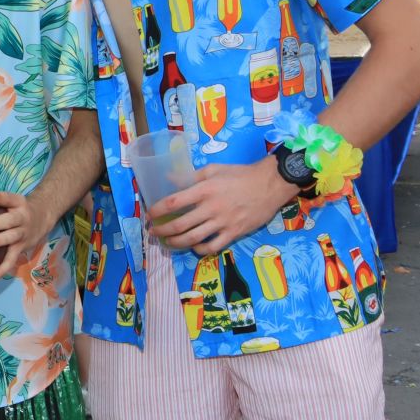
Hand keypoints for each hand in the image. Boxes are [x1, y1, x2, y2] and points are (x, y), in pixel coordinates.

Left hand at [0, 188, 54, 281]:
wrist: (43, 217)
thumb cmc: (18, 209)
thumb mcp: (12, 200)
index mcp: (18, 203)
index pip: (8, 198)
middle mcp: (22, 218)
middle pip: (8, 221)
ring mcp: (22, 234)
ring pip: (9, 238)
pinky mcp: (21, 248)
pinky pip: (11, 260)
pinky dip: (0, 270)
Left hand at [150, 159, 298, 255]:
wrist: (270, 184)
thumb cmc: (241, 174)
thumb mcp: (214, 169)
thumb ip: (191, 176)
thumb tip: (169, 178)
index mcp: (204, 190)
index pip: (173, 203)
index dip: (157, 211)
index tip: (149, 215)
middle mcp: (211, 208)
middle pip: (179, 225)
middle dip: (162, 230)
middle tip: (153, 232)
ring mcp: (223, 222)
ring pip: (193, 238)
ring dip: (176, 243)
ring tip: (167, 242)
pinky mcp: (234, 233)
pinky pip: (213, 246)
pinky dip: (200, 250)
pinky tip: (193, 247)